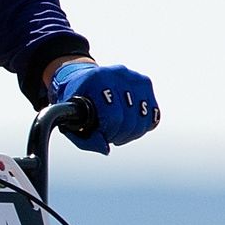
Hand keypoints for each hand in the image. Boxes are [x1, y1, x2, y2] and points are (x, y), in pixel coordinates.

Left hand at [44, 60, 159, 152]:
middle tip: (108, 135)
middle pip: (130, 120)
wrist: (82, 79)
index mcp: (96, 80)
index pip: (114, 117)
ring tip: (118, 131)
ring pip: (144, 118)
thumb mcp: (71, 120)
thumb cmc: (76, 102)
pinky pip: (153, 114)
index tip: (101, 135)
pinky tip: (129, 125)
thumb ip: (86, 139)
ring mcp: (134, 77)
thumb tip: (106, 149)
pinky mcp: (145, 83)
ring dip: (131, 132)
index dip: (109, 133)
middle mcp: (118, 75)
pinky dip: (143, 126)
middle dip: (119, 135)